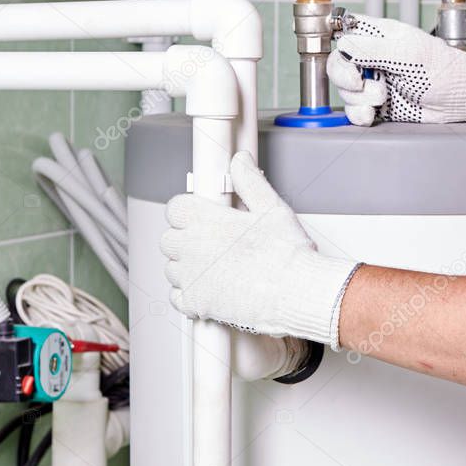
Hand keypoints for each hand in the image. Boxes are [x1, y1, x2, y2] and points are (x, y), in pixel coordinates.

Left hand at [161, 152, 359, 348]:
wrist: (296, 292)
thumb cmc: (286, 253)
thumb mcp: (271, 207)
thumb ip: (250, 181)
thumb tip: (240, 162)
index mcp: (204, 219)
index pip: (175, 208)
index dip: (188, 212)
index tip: (201, 218)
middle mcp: (191, 246)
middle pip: (170, 239)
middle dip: (185, 240)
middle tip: (210, 245)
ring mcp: (190, 276)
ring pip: (172, 269)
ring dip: (186, 268)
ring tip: (213, 268)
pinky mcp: (195, 303)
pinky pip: (178, 297)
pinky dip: (189, 295)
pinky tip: (209, 291)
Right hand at [327, 16, 465, 125]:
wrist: (458, 100)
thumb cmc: (443, 69)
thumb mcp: (407, 53)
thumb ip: (372, 48)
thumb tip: (344, 45)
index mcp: (379, 36)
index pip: (345, 33)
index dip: (340, 44)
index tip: (347, 56)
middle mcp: (371, 58)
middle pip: (337, 64)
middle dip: (344, 76)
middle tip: (358, 83)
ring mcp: (372, 82)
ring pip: (344, 90)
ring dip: (358, 97)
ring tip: (382, 97)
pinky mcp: (374, 104)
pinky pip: (353, 110)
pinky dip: (358, 114)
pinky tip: (372, 113)